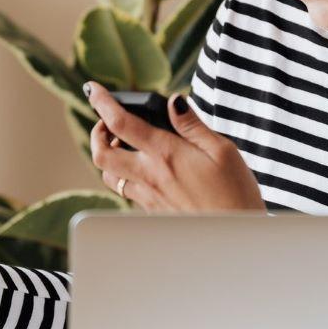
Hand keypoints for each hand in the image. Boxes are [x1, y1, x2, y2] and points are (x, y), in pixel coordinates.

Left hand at [85, 82, 265, 212]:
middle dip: (97, 132)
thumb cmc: (236, 194)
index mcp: (166, 154)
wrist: (235, 240)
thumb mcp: (223, 150)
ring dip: (108, 156)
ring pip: (109, 175)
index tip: (92, 88)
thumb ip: (193, 125)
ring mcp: (148, 197)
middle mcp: (150, 176)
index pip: (120, 123)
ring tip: (124, 145)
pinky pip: (127, 192)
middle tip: (108, 121)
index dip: (101, 102)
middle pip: (101, 153)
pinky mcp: (153, 212)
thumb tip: (173, 101)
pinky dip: (125, 176)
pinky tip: (145, 170)